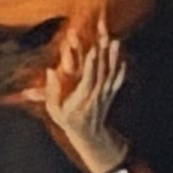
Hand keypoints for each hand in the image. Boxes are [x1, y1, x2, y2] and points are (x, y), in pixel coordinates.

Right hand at [10, 17, 130, 171]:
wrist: (89, 136)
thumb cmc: (68, 120)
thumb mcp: (54, 110)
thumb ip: (51, 91)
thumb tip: (50, 70)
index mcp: (82, 100)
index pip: (88, 80)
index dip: (91, 66)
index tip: (92, 50)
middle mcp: (96, 96)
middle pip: (101, 73)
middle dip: (103, 54)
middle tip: (104, 36)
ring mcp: (106, 95)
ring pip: (111, 74)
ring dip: (113, 57)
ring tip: (115, 41)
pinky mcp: (111, 93)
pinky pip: (118, 80)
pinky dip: (121, 68)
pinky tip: (122, 55)